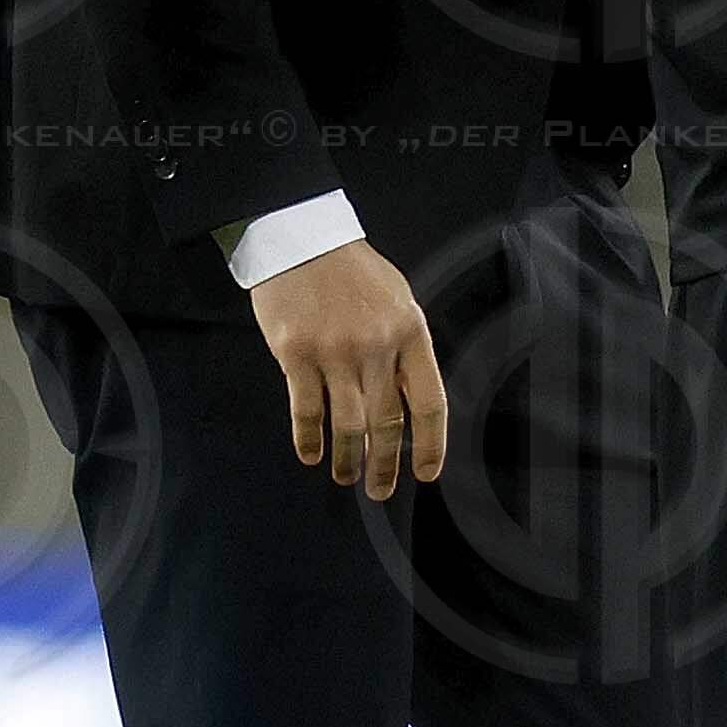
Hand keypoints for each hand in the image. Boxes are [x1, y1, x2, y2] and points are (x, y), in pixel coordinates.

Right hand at [248, 239, 448, 499]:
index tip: (426, 473)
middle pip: (387, 423)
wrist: (300, 236)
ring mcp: (335, 352)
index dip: (430, 444)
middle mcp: (377, 347)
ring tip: (346, 478)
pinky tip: (312, 454)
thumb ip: (403, 345)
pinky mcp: (296, 354)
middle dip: (385, 465)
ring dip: (349, 460)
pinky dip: (310, 439)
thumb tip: (406, 395)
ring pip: (349, 424)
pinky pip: (306, 411)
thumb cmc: (349, 270)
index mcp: (409, 332)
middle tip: (379, 490)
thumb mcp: (395, 298)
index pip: (428, 402)